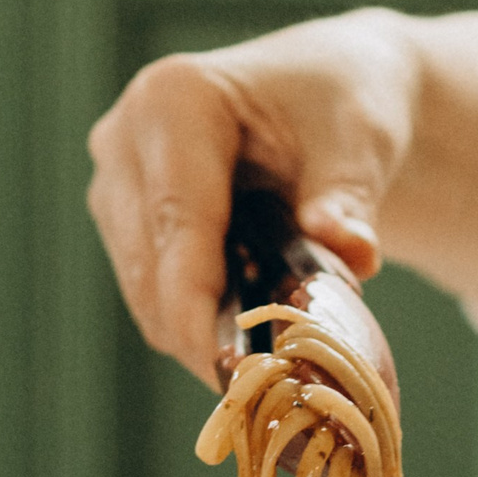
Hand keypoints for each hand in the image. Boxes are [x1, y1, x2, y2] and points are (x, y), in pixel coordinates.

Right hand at [86, 9, 477, 389]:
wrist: (326, 93)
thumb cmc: (344, 104)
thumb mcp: (361, 141)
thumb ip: (348, 198)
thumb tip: (352, 253)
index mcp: (172, 100)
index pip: (177, 221)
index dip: (197, 305)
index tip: (228, 371)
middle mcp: (124, 137)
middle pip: (150, 267)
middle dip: (205, 331)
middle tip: (271, 383)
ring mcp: (116, 184)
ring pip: (145, 293)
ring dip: (203, 331)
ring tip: (271, 352)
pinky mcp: (123, 222)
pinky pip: (153, 296)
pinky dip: (199, 322)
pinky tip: (251, 327)